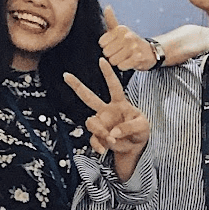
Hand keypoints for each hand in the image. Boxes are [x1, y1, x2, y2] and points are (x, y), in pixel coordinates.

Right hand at [63, 58, 150, 179]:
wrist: (136, 146)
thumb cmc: (141, 131)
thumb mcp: (142, 127)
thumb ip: (129, 127)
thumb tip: (112, 133)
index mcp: (119, 103)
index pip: (113, 86)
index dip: (108, 73)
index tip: (102, 60)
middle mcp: (107, 110)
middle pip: (88, 96)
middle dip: (77, 85)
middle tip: (66, 75)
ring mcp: (101, 122)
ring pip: (91, 122)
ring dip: (99, 131)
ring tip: (111, 140)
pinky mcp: (99, 136)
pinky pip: (93, 139)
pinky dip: (98, 145)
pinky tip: (104, 150)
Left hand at [98, 6, 158, 71]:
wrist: (151, 51)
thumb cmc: (132, 42)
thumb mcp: (120, 30)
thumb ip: (111, 19)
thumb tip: (107, 7)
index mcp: (121, 29)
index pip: (101, 43)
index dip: (106, 46)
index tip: (115, 45)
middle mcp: (127, 37)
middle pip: (106, 53)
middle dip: (112, 55)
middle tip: (121, 52)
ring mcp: (133, 48)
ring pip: (113, 60)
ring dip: (118, 62)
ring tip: (125, 57)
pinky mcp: (138, 59)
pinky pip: (121, 66)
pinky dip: (124, 66)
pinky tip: (129, 62)